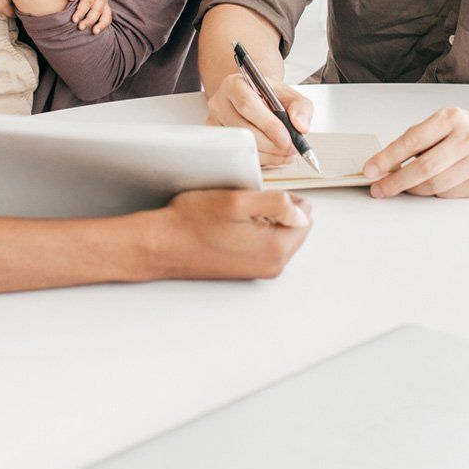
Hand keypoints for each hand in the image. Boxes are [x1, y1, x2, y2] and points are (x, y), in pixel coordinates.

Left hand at [65, 0, 112, 32]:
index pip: (87, 2)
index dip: (81, 12)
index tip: (74, 20)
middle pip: (96, 10)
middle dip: (89, 20)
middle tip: (80, 27)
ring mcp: (104, 2)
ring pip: (105, 15)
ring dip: (100, 24)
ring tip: (94, 32)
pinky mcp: (105, 8)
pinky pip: (108, 17)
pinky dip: (104, 25)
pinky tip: (97, 31)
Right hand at [148, 187, 311, 279]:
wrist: (163, 246)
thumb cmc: (193, 222)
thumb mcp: (238, 201)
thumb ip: (278, 204)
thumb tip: (303, 212)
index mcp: (276, 248)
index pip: (305, 215)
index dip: (284, 198)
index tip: (259, 197)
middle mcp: (273, 265)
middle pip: (294, 227)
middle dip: (276, 212)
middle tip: (244, 207)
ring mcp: (260, 271)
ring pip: (278, 235)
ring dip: (263, 221)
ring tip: (234, 217)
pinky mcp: (246, 270)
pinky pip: (263, 245)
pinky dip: (252, 233)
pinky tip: (228, 228)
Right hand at [204, 71, 312, 168]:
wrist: (255, 98)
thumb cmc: (269, 96)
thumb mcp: (289, 95)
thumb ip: (301, 107)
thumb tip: (300, 126)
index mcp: (235, 85)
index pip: (248, 105)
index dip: (268, 125)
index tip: (286, 139)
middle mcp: (220, 102)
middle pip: (243, 128)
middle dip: (270, 144)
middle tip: (290, 149)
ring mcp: (215, 122)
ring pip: (241, 144)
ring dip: (268, 153)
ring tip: (286, 152)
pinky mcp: (218, 139)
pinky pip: (239, 154)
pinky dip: (261, 158)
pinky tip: (275, 155)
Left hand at [361, 106, 468, 198]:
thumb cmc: (466, 129)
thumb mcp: (442, 123)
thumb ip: (417, 140)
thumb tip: (385, 165)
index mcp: (451, 118)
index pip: (412, 140)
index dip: (387, 158)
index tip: (369, 170)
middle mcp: (467, 139)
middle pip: (423, 169)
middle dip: (395, 182)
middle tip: (379, 189)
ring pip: (435, 185)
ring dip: (413, 189)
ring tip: (405, 185)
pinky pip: (449, 194)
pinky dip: (434, 193)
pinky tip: (432, 185)